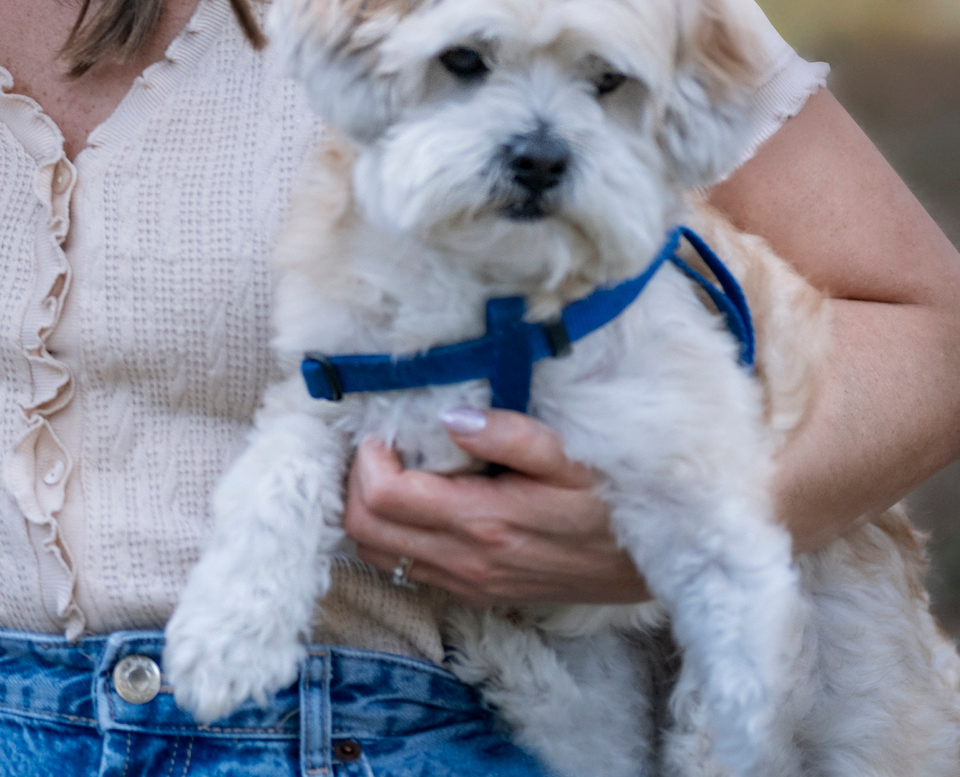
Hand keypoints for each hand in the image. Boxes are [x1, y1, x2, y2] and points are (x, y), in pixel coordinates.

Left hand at [342, 411, 648, 605]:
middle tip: (382, 449)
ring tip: (394, 471)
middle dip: (356, 482)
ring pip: (375, 554)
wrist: (651, 566)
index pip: (381, 497)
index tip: (387, 431)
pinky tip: (416, 504)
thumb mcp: (570, 457)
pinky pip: (405, 570)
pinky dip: (390, 535)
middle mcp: (466, 561)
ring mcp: (468, 583)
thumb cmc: (610, 501)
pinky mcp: (475, 593)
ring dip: (369, 511)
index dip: (368, 458)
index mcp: (483, 522)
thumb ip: (509, 434)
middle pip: (363, 530)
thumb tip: (449, 416)